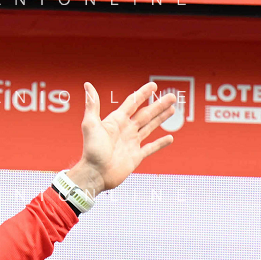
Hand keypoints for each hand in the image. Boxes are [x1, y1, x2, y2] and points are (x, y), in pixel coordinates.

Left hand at [67, 81, 177, 197]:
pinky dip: (161, 143)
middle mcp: (125, 130)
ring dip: (161, 118)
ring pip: (150, 127)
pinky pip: (151, 148)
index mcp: (116, 121)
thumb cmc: (91, 150)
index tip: (153, 86)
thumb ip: (92, 105)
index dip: (142, 94)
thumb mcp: (90, 125)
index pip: (132, 103)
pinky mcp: (136, 156)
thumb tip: (87, 85)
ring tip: (173, 109)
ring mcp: (131, 143)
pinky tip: (170, 138)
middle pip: (145, 114)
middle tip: (171, 96)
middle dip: (159, 104)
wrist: (94, 174)